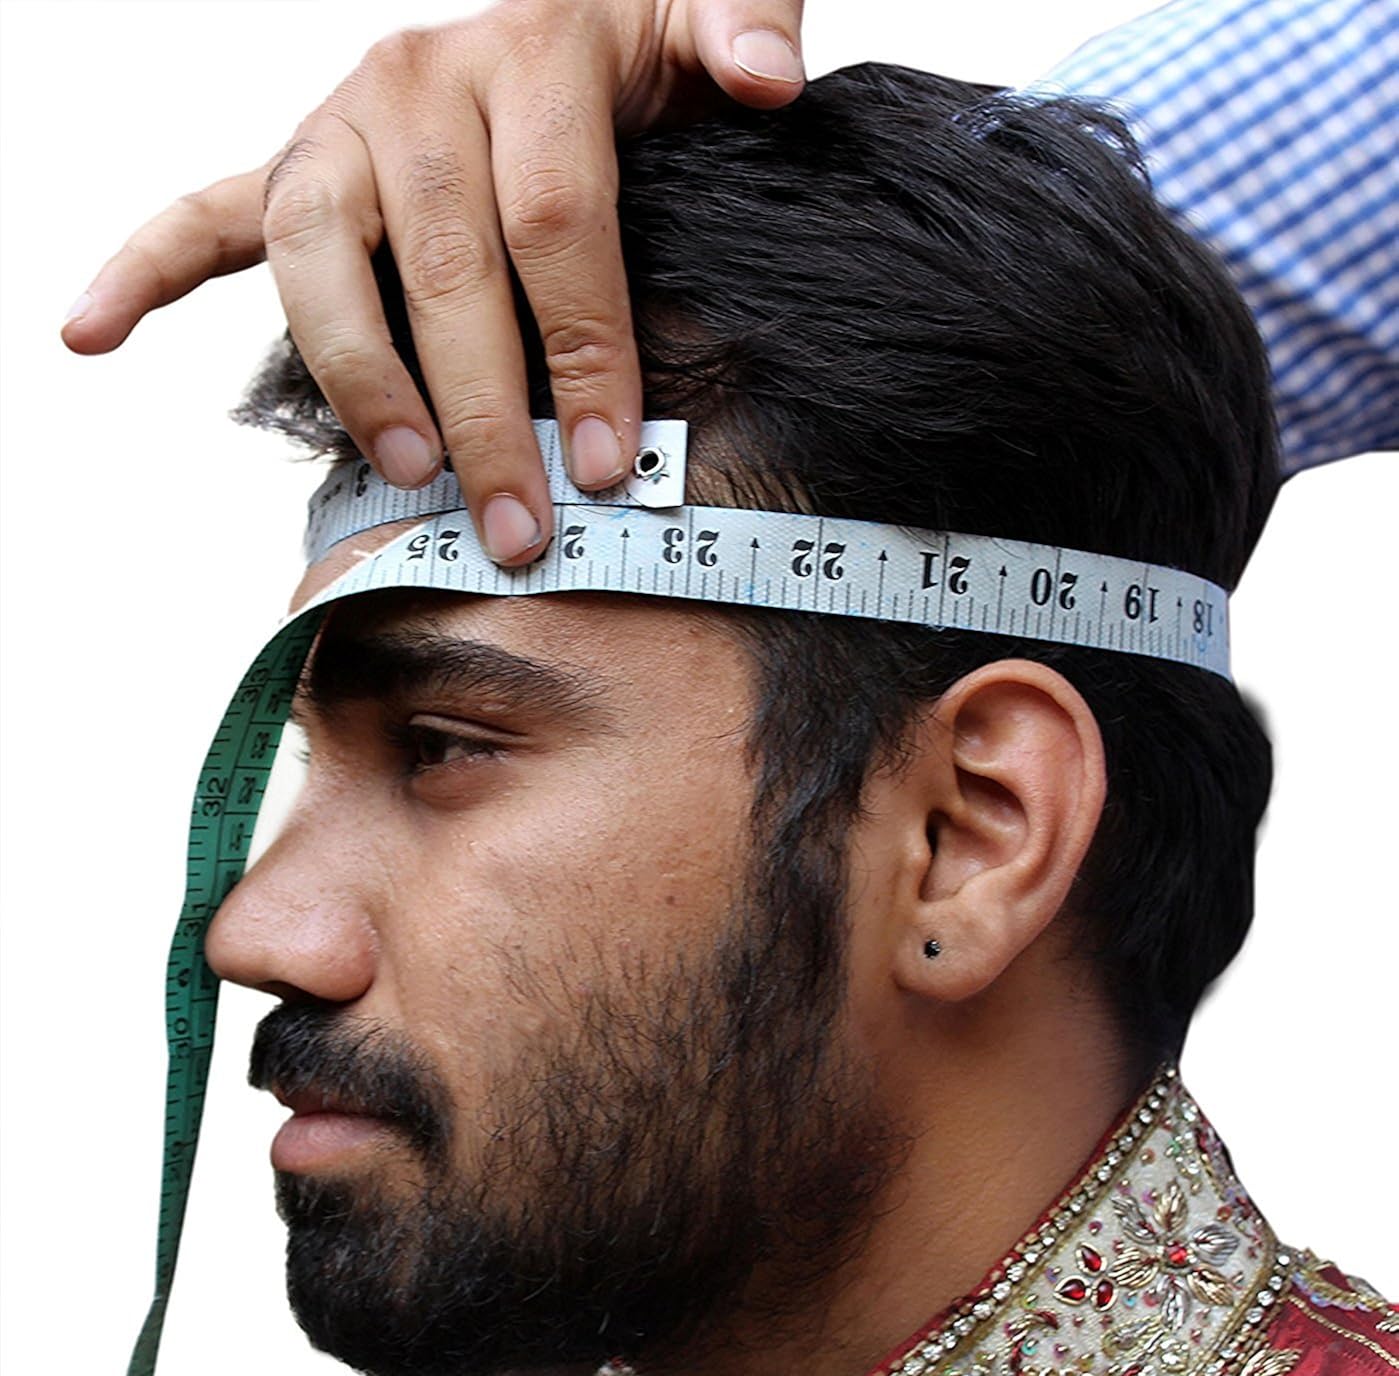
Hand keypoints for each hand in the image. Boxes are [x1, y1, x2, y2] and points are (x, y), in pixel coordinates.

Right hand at [61, 0, 805, 564]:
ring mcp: (342, 127)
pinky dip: (142, 270)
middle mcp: (418, 81)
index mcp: (529, 53)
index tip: (604, 464)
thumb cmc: (637, 51)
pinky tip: (87, 332)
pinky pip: (204, 213)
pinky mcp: (295, 164)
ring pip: (320, 260)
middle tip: (519, 525)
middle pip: (443, 269)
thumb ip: (739, 27)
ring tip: (400, 472)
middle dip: (483, 412)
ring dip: (356, 376)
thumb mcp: (700, 16)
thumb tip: (766, 82)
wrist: (563, 6)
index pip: (553, 225)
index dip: (582, 351)